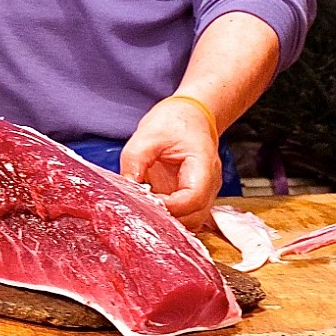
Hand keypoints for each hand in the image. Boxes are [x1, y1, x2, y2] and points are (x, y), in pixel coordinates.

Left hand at [122, 97, 221, 221]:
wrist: (190, 114)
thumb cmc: (176, 121)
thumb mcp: (148, 135)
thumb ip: (135, 160)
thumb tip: (126, 186)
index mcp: (203, 165)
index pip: (193, 199)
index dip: (169, 207)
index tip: (146, 202)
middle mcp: (209, 183)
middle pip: (194, 217)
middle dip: (168, 218)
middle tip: (142, 209)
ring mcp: (203, 192)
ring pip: (191, 221)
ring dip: (169, 220)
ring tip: (146, 208)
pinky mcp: (192, 195)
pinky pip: (185, 215)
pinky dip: (170, 216)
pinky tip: (152, 207)